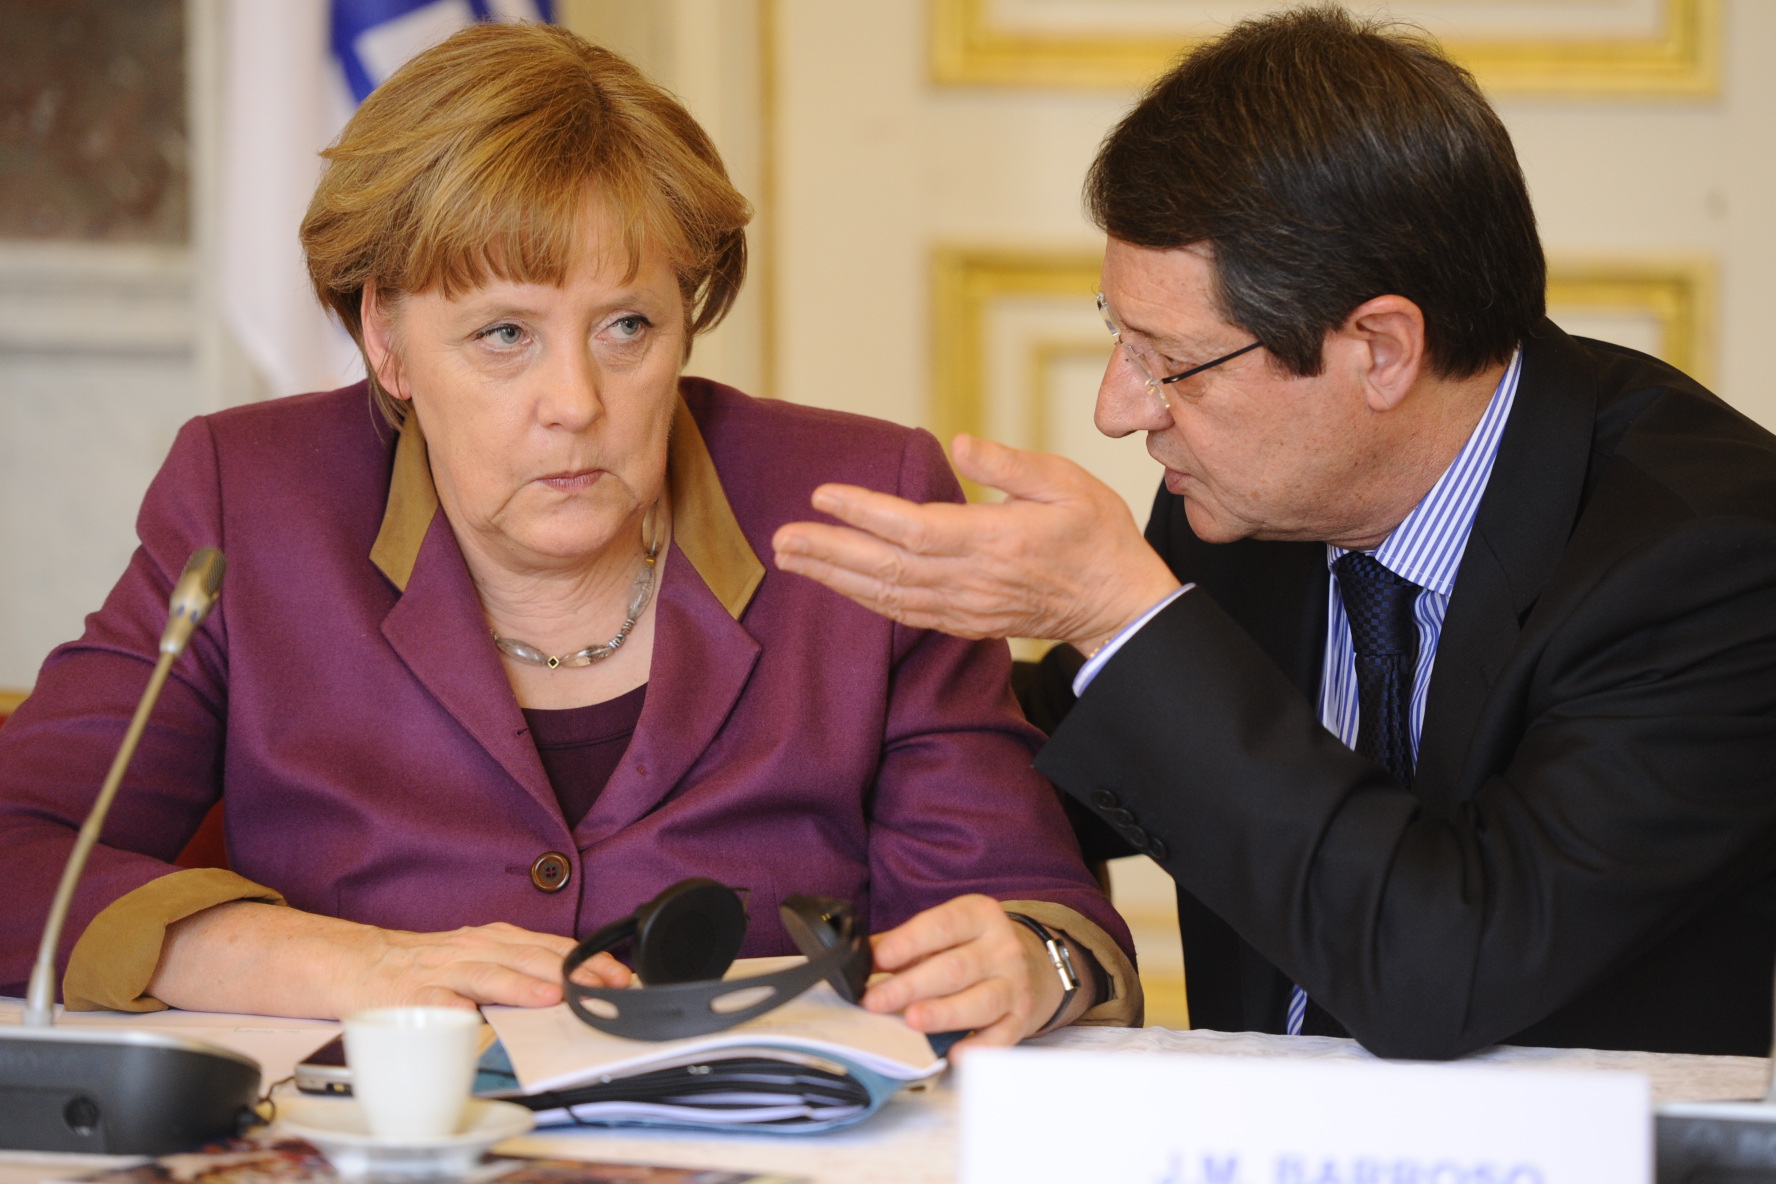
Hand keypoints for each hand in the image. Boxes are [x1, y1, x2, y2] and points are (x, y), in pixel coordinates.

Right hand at [349, 920, 632, 1012]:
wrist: (358, 963)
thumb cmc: (425, 966)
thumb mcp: (478, 956)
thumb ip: (518, 967)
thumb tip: (571, 986)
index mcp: (493, 940)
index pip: (552, 947)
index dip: (589, 961)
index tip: (621, 976)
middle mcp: (474, 950)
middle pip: (530, 957)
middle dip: (573, 972)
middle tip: (606, 986)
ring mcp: (444, 973)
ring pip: (489, 974)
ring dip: (523, 985)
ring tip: (553, 996)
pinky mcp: (413, 998)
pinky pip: (439, 1005)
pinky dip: (459, 1012)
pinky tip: (476, 1020)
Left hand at [772, 434, 1179, 650]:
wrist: (1120, 606)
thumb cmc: (1097, 536)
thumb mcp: (1067, 483)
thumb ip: (1008, 464)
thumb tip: (958, 443)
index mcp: (997, 541)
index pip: (915, 529)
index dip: (864, 513)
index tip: (822, 495)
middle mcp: (973, 581)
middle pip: (887, 568)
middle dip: (829, 552)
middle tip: (781, 538)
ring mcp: (966, 608)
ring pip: (888, 597)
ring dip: (835, 578)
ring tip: (792, 559)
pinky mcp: (965, 624)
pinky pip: (904, 615)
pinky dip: (865, 600)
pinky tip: (837, 584)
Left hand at [861, 895, 1083, 1055]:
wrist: (1026, 965)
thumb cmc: (969, 947)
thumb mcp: (942, 932)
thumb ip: (903, 943)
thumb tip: (860, 958)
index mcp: (979, 916)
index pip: (942, 926)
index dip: (909, 942)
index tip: (879, 959)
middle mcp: (1002, 948)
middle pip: (955, 968)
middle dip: (912, 986)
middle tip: (876, 1001)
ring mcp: (1015, 985)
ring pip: (981, 1002)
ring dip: (943, 1013)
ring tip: (912, 1020)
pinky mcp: (1021, 1019)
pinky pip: (1002, 1037)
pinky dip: (979, 1047)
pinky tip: (955, 1054)